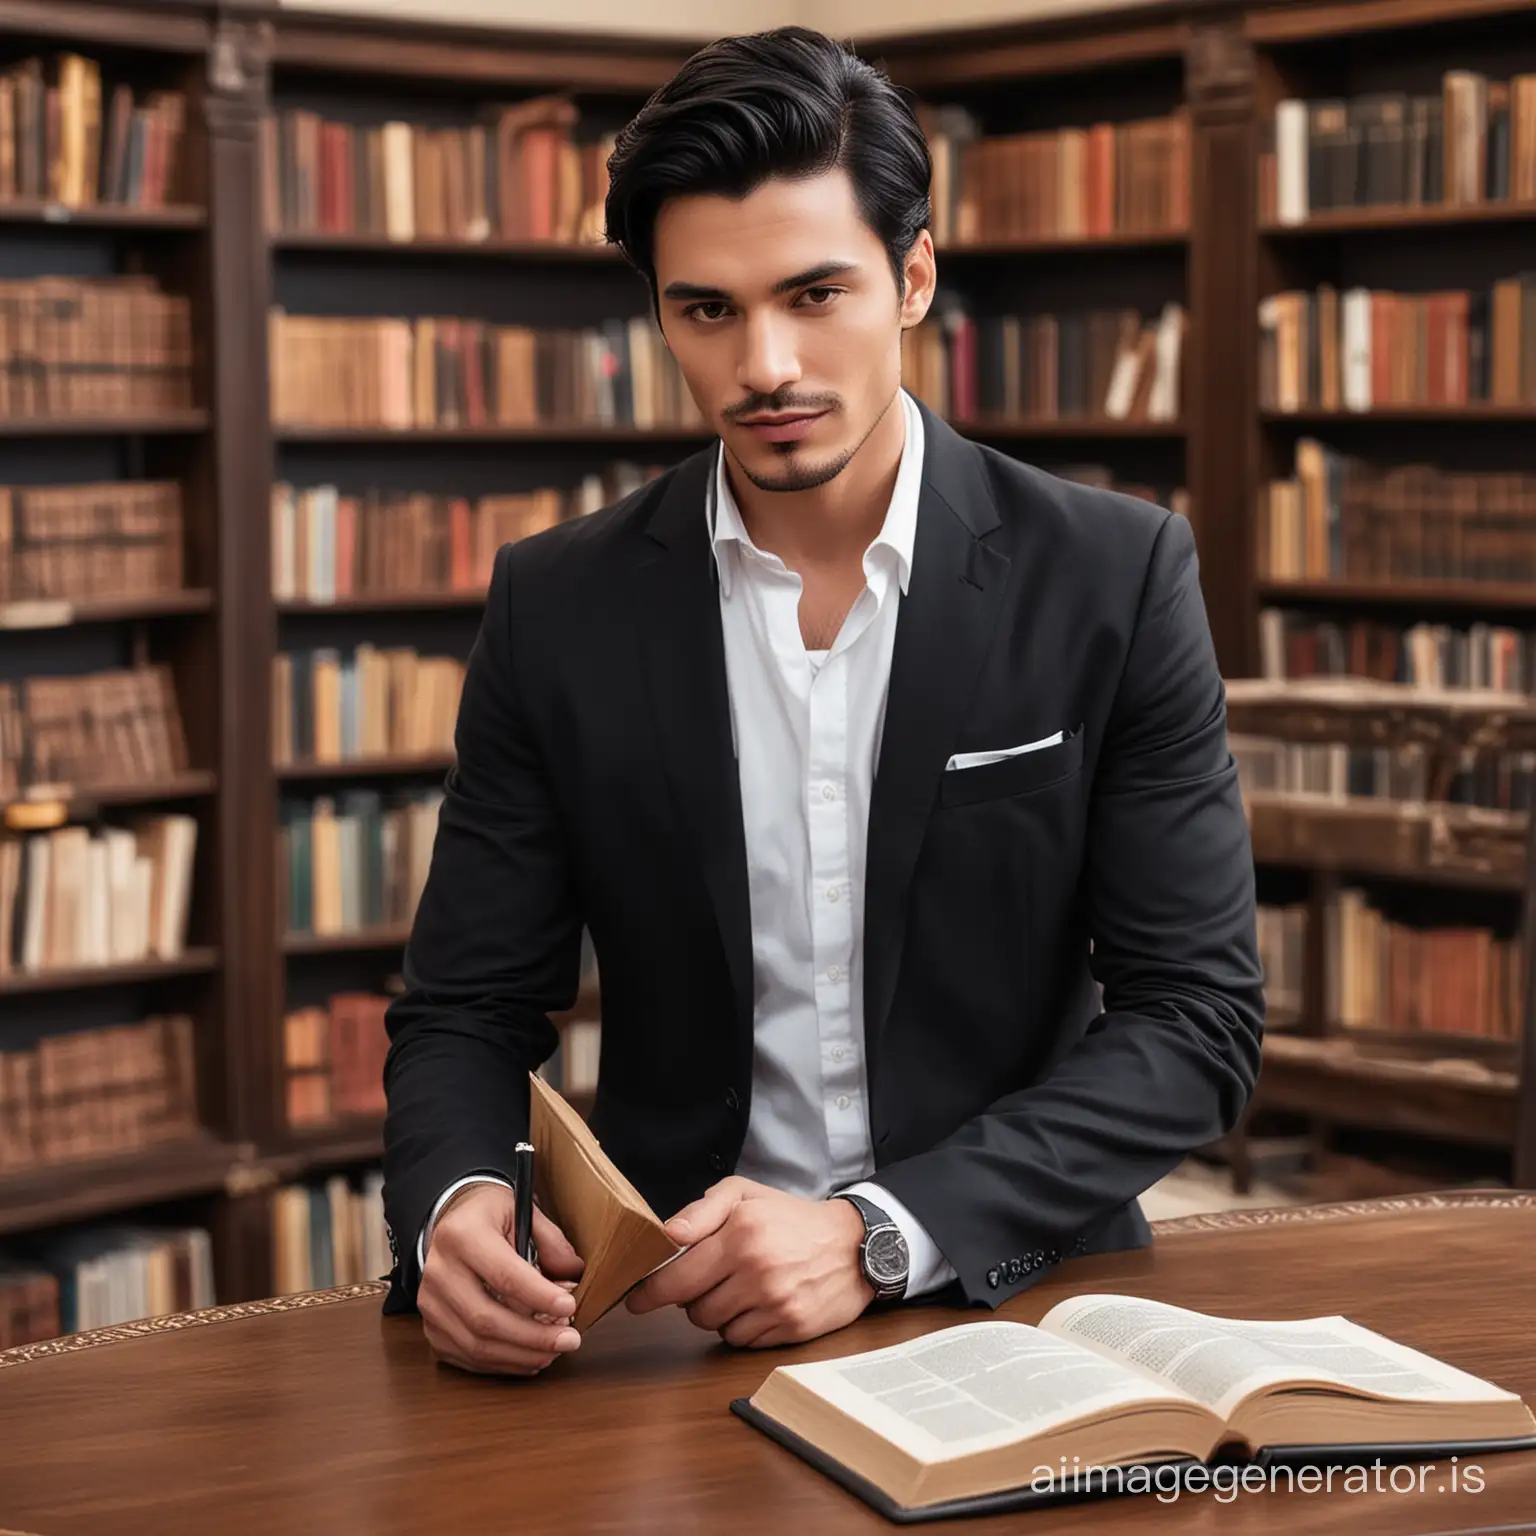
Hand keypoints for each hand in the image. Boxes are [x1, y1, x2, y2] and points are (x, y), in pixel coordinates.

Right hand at [419, 1182, 585, 1375]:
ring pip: (476, 1345)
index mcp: (462, 1234)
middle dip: (533, 1336)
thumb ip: (551, 1243)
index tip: (569, 1307)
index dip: (539, 1296)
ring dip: (521, 1355)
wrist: (452, 1221)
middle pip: (486, 1319)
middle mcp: (439, 1270)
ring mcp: (430, 1303)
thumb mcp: (523, 1211)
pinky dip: (502, 1363)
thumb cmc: (490, 1216)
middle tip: (569, 1340)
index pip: (503, 1274)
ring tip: (554, 1350)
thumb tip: (572, 1280)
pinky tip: (529, 1357)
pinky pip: (467, 1357)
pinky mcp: (431, 1327)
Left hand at [624, 1177, 874, 1347]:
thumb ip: (702, 1211)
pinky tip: (759, 1304)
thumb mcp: (746, 1195)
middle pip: (694, 1309)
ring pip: (716, 1328)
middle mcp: (758, 1272)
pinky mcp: (791, 1329)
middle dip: (691, 1298)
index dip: (650, 1292)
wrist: (854, 1245)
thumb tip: (666, 1235)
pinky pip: (744, 1341)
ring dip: (718, 1313)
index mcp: (741, 1236)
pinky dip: (743, 1327)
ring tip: (740, 1288)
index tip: (635, 1300)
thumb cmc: (791, 1217)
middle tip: (707, 1280)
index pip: (678, 1277)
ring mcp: (776, 1304)